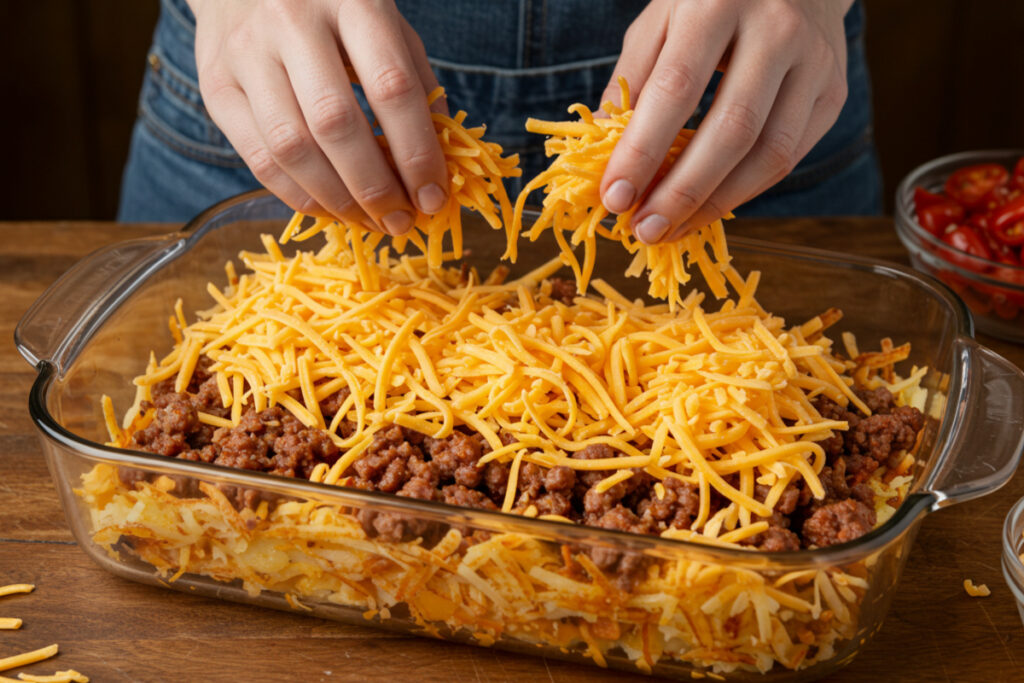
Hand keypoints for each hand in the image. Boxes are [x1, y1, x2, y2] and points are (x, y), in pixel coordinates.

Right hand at [187, 0, 448, 234]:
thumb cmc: (333, 8)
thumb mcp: (386, 24)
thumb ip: (416, 84)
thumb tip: (437, 165)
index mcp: (353, 0)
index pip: (391, 88)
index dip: (416, 153)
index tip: (433, 197)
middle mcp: (292, 22)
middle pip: (335, 124)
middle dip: (374, 187)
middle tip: (400, 221)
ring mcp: (247, 53)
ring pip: (291, 148)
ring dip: (337, 200)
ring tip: (369, 222)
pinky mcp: (217, 85)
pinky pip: (258, 158)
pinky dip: (299, 196)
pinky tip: (330, 209)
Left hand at [599, 0, 853, 243]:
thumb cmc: (710, 2)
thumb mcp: (660, 20)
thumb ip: (631, 81)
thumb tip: (605, 155)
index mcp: (717, 2)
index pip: (676, 89)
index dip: (643, 151)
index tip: (615, 198)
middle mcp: (776, 29)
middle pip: (731, 130)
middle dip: (682, 192)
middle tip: (645, 230)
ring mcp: (815, 62)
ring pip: (770, 153)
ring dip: (716, 204)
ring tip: (672, 229)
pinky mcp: (834, 92)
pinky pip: (791, 156)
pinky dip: (746, 191)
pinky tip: (709, 207)